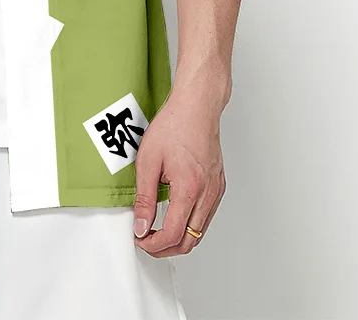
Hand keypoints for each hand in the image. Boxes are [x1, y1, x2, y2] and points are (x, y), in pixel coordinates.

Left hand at [131, 84, 225, 256]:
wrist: (196, 108)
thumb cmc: (174, 126)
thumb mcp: (148, 160)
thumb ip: (144, 197)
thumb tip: (141, 226)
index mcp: (189, 188)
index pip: (172, 234)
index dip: (153, 244)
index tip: (139, 239)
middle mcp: (207, 194)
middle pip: (189, 241)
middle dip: (165, 248)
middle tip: (145, 240)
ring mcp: (216, 192)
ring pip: (199, 233)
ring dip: (177, 239)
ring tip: (156, 230)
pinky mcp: (218, 187)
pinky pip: (205, 218)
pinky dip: (189, 225)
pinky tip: (173, 215)